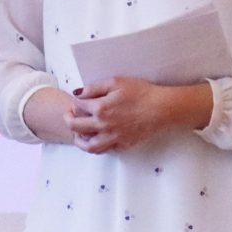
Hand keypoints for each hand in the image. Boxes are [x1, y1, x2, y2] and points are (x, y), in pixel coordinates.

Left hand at [67, 77, 211, 154]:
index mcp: (100, 108)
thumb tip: (77, 93)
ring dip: (79, 139)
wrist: (162, 109)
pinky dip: (96, 145)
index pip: (77, 106)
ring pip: (88, 146)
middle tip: (70, 115)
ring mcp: (112, 138)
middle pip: (75, 127)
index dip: (75, 101)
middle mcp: (103, 125)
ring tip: (79, 133)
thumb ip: (94, 87)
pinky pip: (104, 150)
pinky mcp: (122, 145)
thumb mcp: (117, 82)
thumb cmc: (141, 92)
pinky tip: (97, 137)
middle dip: (69, 119)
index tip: (78, 99)